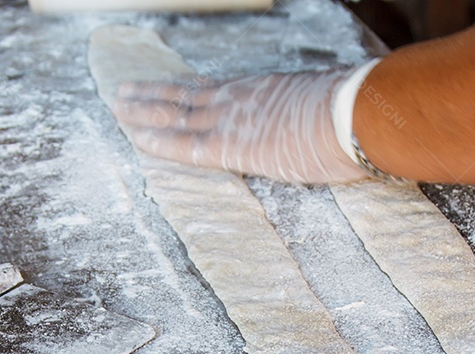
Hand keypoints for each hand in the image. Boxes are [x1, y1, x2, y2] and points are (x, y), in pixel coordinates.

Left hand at [112, 71, 369, 184]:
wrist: (354, 115)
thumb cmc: (356, 115)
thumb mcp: (335, 107)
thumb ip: (321, 115)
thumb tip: (340, 124)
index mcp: (267, 89)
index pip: (219, 89)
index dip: (190, 88)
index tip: (171, 85)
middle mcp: (243, 98)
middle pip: (188, 94)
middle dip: (156, 94)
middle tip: (127, 91)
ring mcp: (234, 119)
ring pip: (176, 113)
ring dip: (144, 111)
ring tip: (118, 107)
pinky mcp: (231, 146)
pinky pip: (184, 144)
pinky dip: (157, 140)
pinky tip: (134, 137)